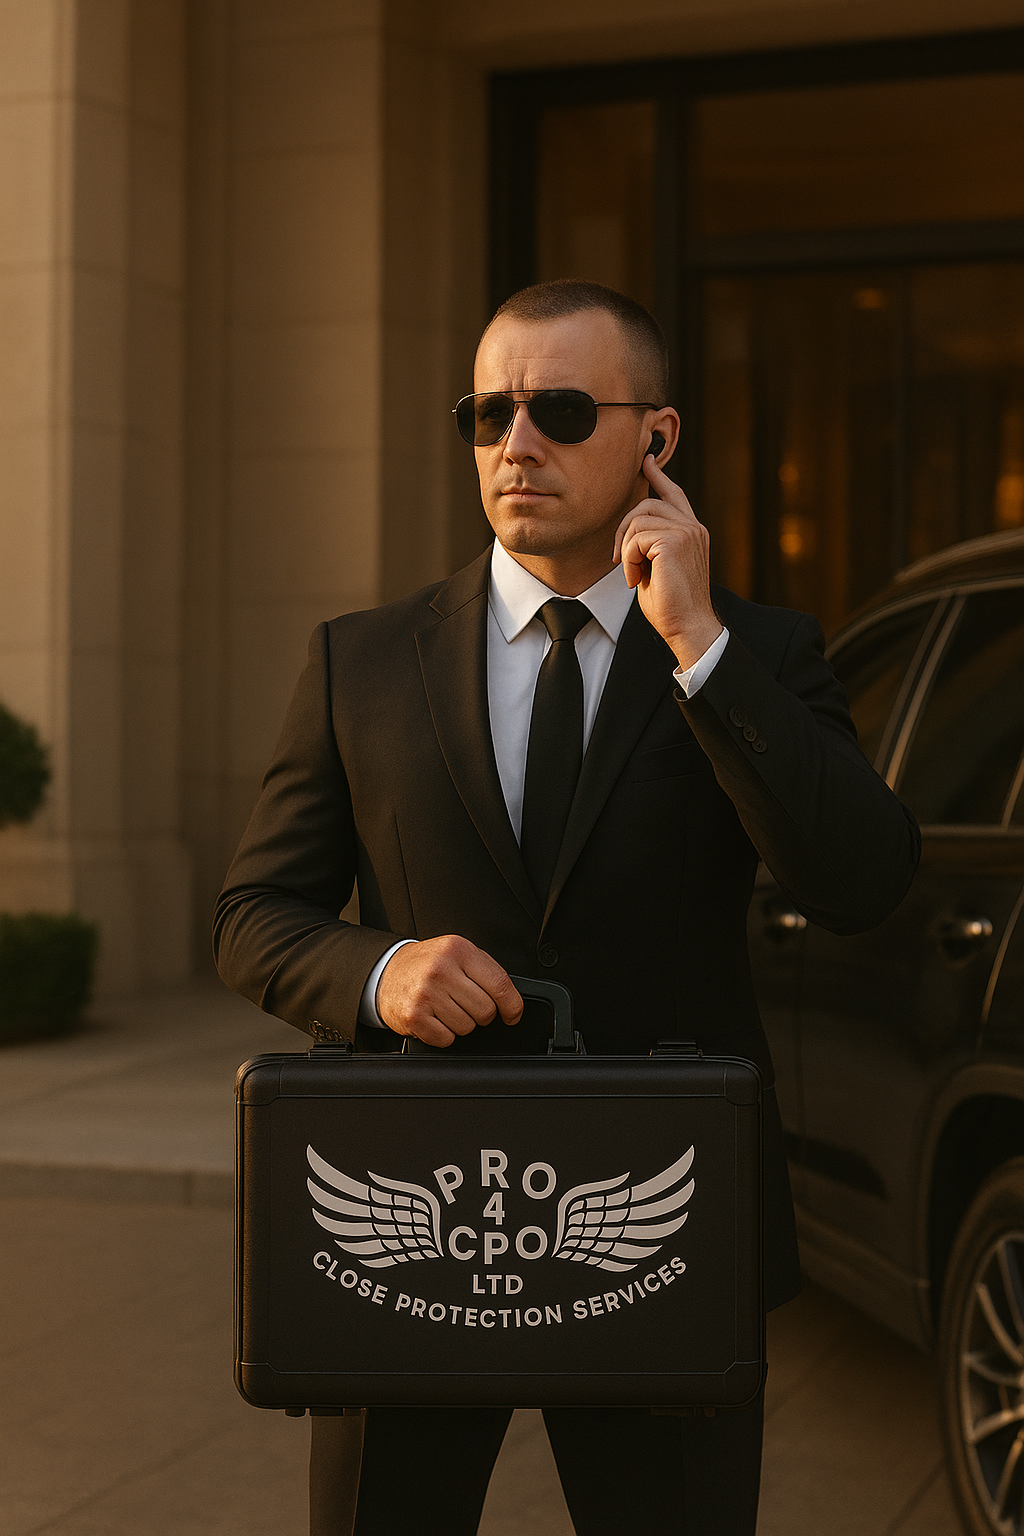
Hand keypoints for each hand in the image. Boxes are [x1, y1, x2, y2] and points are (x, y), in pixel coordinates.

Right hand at [375, 935, 522, 1046]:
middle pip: (486, 1010)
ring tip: (445, 1008)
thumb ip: (483, 969)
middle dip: (481, 1014)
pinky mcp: (414, 1016)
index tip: (513, 1015)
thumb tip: (511, 1000)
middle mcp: (442, 969)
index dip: (513, 1005)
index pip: (499, 983)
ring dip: (461, 1024)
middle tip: (465, 1004)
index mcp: (458, 950)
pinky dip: (444, 1034)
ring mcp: (426, 993)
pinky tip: (434, 1018)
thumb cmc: (426, 965)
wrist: (385, 972)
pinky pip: (446, 1039)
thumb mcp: (455, 953)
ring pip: (467, 1027)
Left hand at [613, 456, 722, 671]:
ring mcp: (687, 531)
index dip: (658, 475)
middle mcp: (693, 527)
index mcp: (692, 531)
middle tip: (618, 558)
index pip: (674, 494)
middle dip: (624, 528)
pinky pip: (637, 537)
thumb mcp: (659, 566)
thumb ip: (652, 543)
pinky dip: (629, 559)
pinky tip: (635, 579)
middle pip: (647, 503)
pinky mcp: (676, 541)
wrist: (688, 626)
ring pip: (639, 520)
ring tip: (632, 573)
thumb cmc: (672, 605)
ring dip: (626, 549)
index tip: (646, 461)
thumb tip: (633, 529)